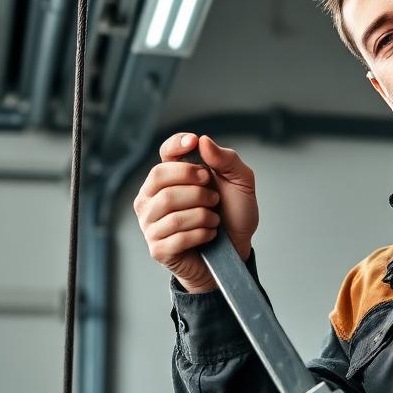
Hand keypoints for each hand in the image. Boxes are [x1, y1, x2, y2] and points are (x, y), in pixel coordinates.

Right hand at [133, 132, 258, 293]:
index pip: (165, 152)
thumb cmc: (233, 215)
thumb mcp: (241, 182)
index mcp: (170, 176)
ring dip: (203, 214)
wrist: (236, 251)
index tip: (193, 143)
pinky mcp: (157, 248)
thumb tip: (203, 141)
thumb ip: (226, 159)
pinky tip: (209, 235)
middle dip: (195, 186)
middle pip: (160, 178)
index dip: (176, 144)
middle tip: (214, 197)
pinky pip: (177, 235)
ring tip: (214, 218)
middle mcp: (152, 197)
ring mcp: (151, 223)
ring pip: (170, 208)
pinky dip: (202, 234)